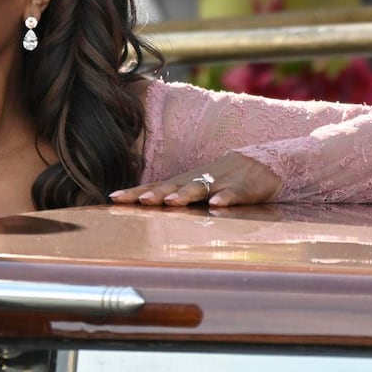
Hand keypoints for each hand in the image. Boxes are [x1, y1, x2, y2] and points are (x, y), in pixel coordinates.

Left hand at [108, 152, 281, 206]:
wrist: (258, 164)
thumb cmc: (216, 181)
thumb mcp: (190, 189)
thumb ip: (169, 197)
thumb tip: (139, 208)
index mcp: (181, 183)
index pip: (153, 187)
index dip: (134, 192)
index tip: (113, 197)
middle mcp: (195, 181)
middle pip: (171, 187)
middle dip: (155, 193)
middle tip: (140, 200)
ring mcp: (217, 183)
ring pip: (199, 188)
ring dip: (184, 194)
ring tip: (170, 202)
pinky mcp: (240, 189)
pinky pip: (232, 194)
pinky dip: (224, 199)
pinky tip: (216, 206)